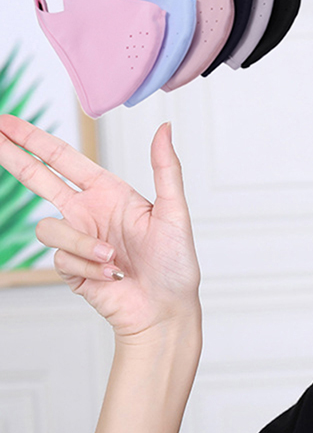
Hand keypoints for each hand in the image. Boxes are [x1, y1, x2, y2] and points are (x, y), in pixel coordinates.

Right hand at [0, 114, 199, 337]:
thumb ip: (166, 169)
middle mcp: (89, 213)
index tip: (7, 122)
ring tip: (114, 258)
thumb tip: (165, 128)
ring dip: (82, 244)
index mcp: (110, 194)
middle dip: (14, 158)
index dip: (35, 140)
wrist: (165, 310)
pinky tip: (112, 276)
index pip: (64, 160)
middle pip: (38, 179)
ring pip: (49, 228)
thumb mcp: (174, 212)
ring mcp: (78, 241)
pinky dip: (89, 267)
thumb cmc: (176, 264)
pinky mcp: (71, 268)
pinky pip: (61, 258)